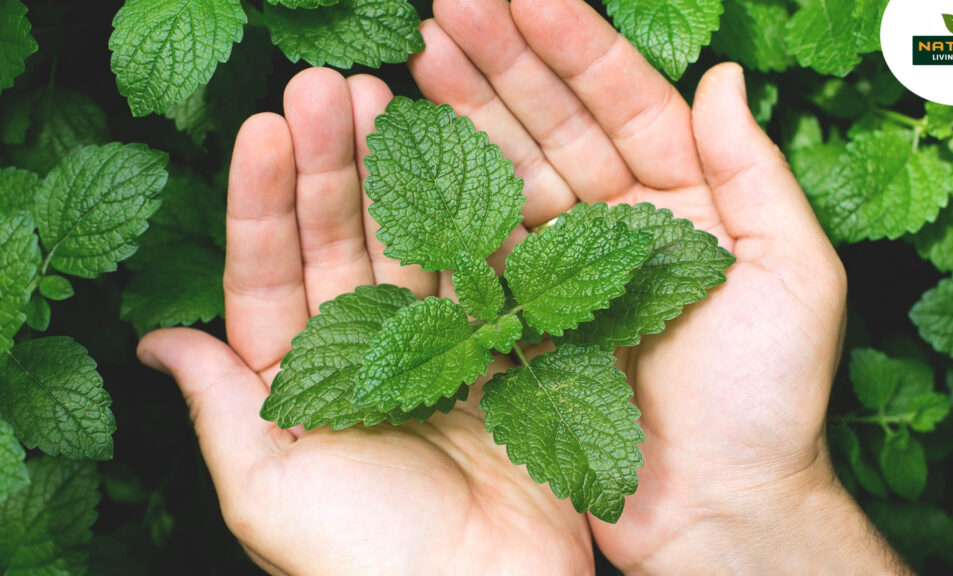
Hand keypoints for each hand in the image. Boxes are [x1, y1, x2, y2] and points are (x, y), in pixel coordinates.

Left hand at [137, 69, 593, 574]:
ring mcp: (432, 349)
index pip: (267, 274)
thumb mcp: (267, 491)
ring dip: (394, 173)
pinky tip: (460, 158)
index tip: (264, 129)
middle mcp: (361, 356)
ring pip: (406, 244)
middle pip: (336, 243)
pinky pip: (479, 273)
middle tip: (328, 87)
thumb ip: (220, 409)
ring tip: (385, 96)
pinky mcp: (496, 352)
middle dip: (328, 165)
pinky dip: (471, 217)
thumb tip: (158, 343)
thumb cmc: (367, 560)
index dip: (261, 200)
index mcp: (295, 384)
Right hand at [410, 0, 903, 572]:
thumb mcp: (792, 275)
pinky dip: (453, 197)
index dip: (575, 45)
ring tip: (421, 54)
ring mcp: (571, 268)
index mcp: (689, 200)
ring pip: (515, 170)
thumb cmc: (767, 399)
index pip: (625, 101)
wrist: (717, 505)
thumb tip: (722, 76)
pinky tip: (418, 148)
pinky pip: (488, 244)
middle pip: (558, 123)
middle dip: (505, 61)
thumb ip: (754, 171)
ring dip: (469, 112)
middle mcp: (624, 223)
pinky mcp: (530, 316)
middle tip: (449, 7)